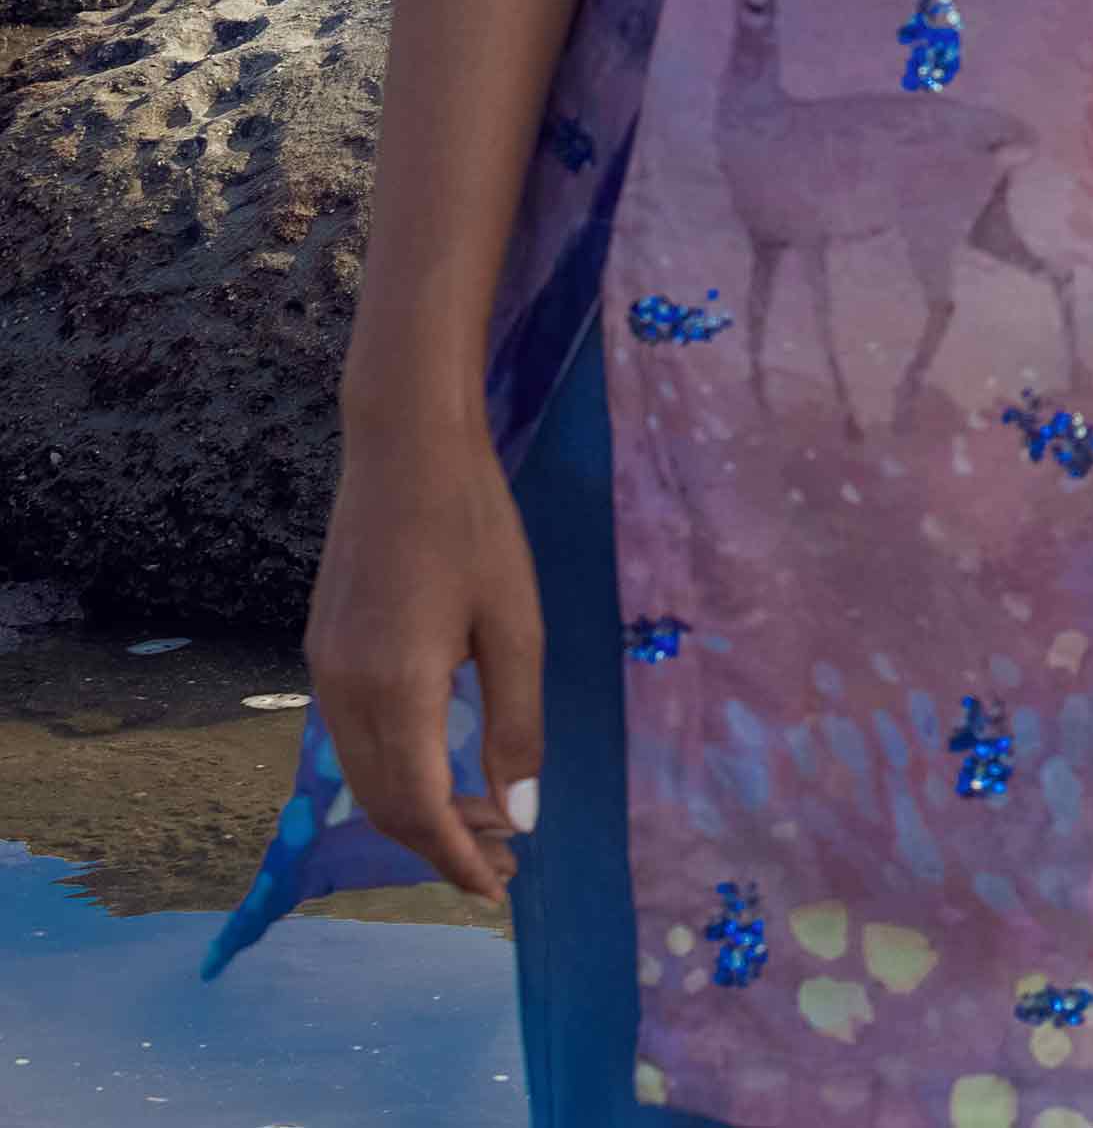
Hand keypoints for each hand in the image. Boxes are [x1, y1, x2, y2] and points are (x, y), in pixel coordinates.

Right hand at [301, 395, 543, 900]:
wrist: (403, 449)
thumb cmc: (475, 528)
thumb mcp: (517, 626)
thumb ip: (517, 723)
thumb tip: (523, 813)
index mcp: (395, 691)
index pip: (418, 809)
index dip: (456, 858)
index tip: (496, 889)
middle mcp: (343, 692)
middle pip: (383, 804)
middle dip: (440, 844)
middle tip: (503, 863)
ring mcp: (324, 671)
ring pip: (361, 775)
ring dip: (416, 810)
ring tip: (481, 822)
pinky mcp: (322, 650)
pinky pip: (352, 738)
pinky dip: (394, 771)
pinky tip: (439, 766)